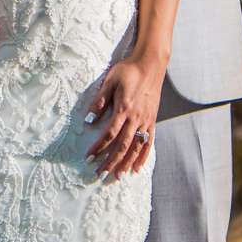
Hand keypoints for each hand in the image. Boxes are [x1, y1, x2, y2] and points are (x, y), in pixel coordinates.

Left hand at [85, 53, 166, 177]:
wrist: (150, 64)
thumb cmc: (128, 70)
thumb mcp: (110, 81)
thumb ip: (100, 101)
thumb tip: (88, 119)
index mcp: (123, 109)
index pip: (109, 134)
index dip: (98, 148)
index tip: (89, 158)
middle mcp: (136, 118)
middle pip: (122, 146)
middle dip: (110, 161)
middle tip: (100, 174)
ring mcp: (146, 121)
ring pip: (136, 148)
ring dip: (126, 163)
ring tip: (118, 176)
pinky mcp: (152, 121)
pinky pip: (149, 143)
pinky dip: (143, 156)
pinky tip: (137, 167)